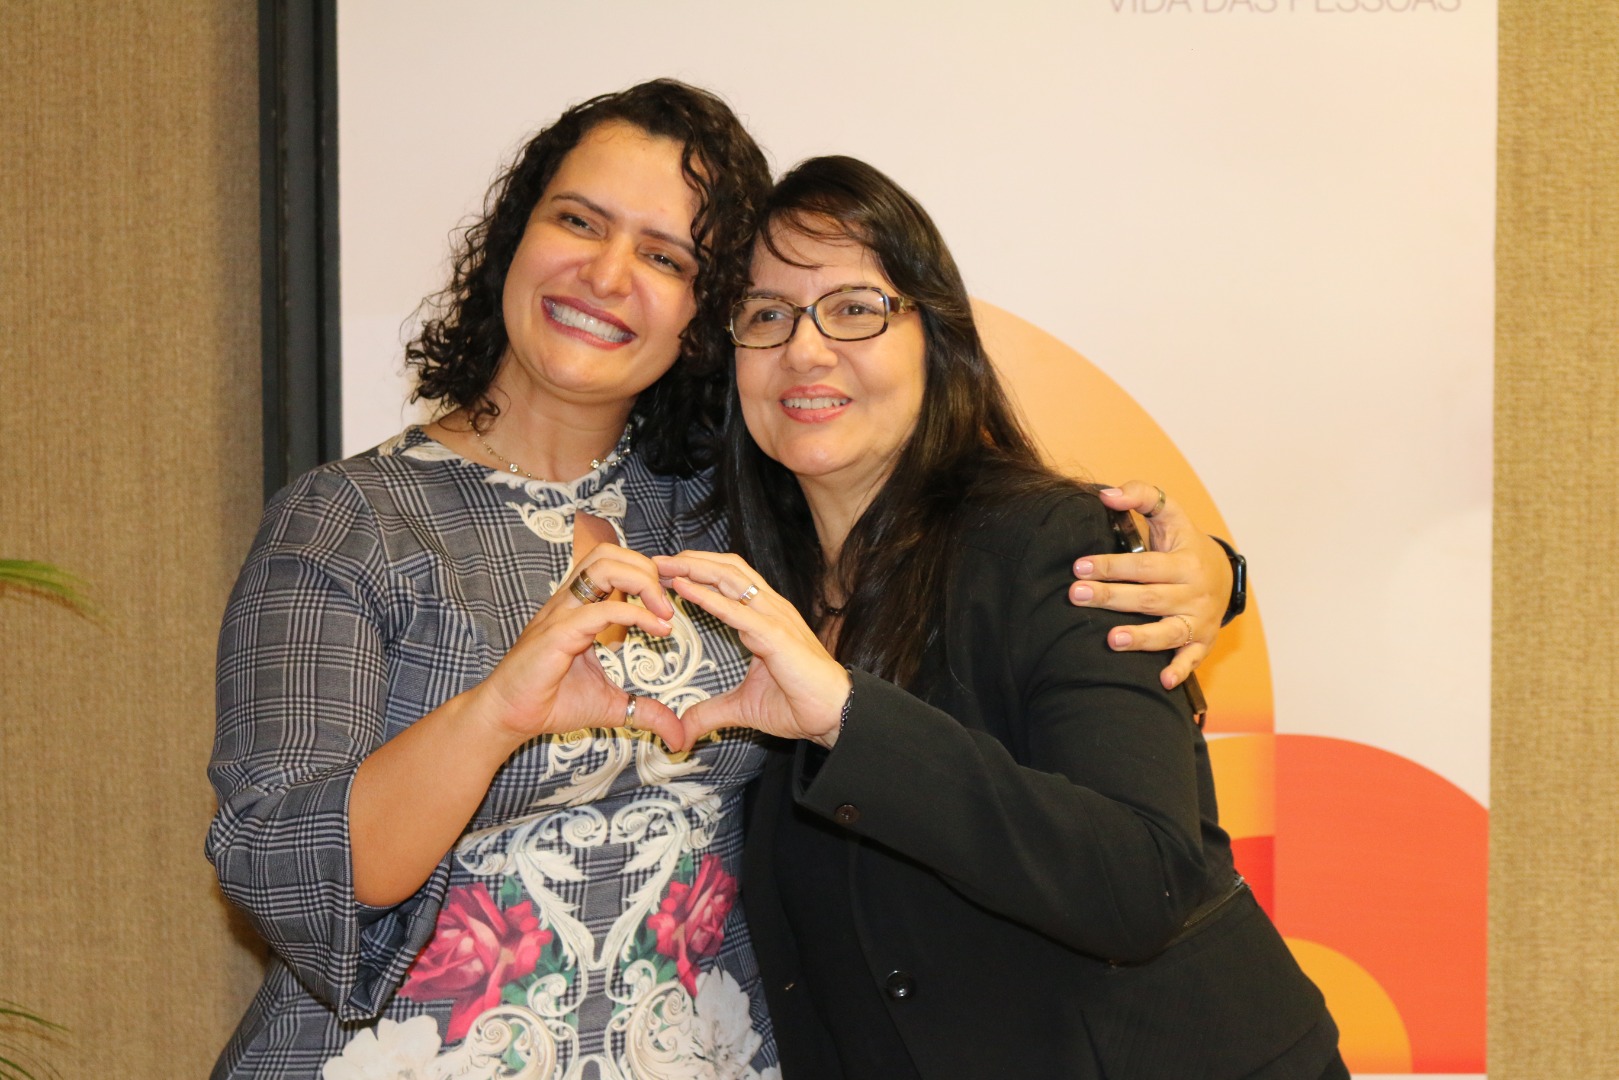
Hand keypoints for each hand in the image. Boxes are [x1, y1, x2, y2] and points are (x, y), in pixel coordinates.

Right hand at [467, 544, 683, 749]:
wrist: (509, 718)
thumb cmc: (552, 704)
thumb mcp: (612, 706)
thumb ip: (647, 711)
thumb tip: (679, 734)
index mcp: (579, 607)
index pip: (613, 565)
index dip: (647, 574)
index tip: (671, 602)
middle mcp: (569, 602)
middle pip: (608, 553)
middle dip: (646, 568)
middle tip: (669, 603)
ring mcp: (561, 613)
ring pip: (602, 566)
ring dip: (642, 581)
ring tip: (665, 613)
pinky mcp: (557, 633)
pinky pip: (600, 610)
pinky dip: (636, 614)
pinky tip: (658, 630)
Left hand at [652, 551, 850, 751]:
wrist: (835, 715)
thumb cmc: (798, 704)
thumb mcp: (743, 708)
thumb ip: (711, 713)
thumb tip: (683, 730)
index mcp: (764, 617)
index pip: (728, 581)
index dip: (697, 571)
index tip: (665, 573)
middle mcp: (770, 609)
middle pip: (726, 569)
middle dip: (689, 561)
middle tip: (655, 561)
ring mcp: (774, 618)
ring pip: (729, 579)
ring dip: (693, 569)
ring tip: (663, 566)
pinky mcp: (775, 635)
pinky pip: (736, 611)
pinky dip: (707, 597)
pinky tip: (683, 590)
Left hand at [1069, 482, 1233, 689]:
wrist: (1223, 573)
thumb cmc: (1184, 543)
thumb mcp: (1171, 514)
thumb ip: (1141, 496)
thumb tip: (1106, 495)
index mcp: (1185, 562)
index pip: (1144, 565)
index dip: (1111, 566)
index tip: (1079, 567)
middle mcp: (1194, 592)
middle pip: (1149, 597)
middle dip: (1112, 598)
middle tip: (1077, 596)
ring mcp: (1198, 620)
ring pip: (1168, 631)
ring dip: (1141, 637)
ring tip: (1111, 640)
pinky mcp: (1202, 642)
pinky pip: (1191, 658)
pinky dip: (1180, 670)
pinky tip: (1162, 681)